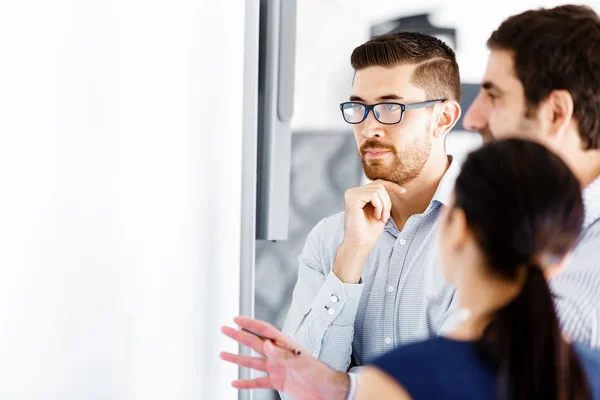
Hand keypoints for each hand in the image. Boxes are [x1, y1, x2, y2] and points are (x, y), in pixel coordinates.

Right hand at [221, 317, 349, 399]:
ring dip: (238, 358)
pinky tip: (236, 381)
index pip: (264, 331)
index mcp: (285, 345)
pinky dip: (246, 382)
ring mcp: (277, 368)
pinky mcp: (278, 382)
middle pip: (254, 343)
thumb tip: (267, 344)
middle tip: (225, 329)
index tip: (236, 319)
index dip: (250, 324)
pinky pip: (258, 381)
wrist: (327, 392)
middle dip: (239, 336)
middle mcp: (279, 355)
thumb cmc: (319, 374)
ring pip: (253, 362)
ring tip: (223, 354)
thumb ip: (282, 354)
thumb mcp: (301, 363)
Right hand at [342, 180, 405, 248]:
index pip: (377, 183)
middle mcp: (352, 192)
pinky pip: (373, 195)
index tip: (403, 192)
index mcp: (358, 194)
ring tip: (381, 218)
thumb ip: (382, 197)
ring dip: (384, 206)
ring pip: (378, 189)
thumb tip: (392, 185)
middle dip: (387, 202)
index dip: (392, 186)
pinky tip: (376, 216)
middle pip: (379, 186)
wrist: (361, 243)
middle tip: (385, 218)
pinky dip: (379, 206)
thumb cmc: (370, 230)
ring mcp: (351, 194)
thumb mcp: (380, 210)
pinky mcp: (352, 198)